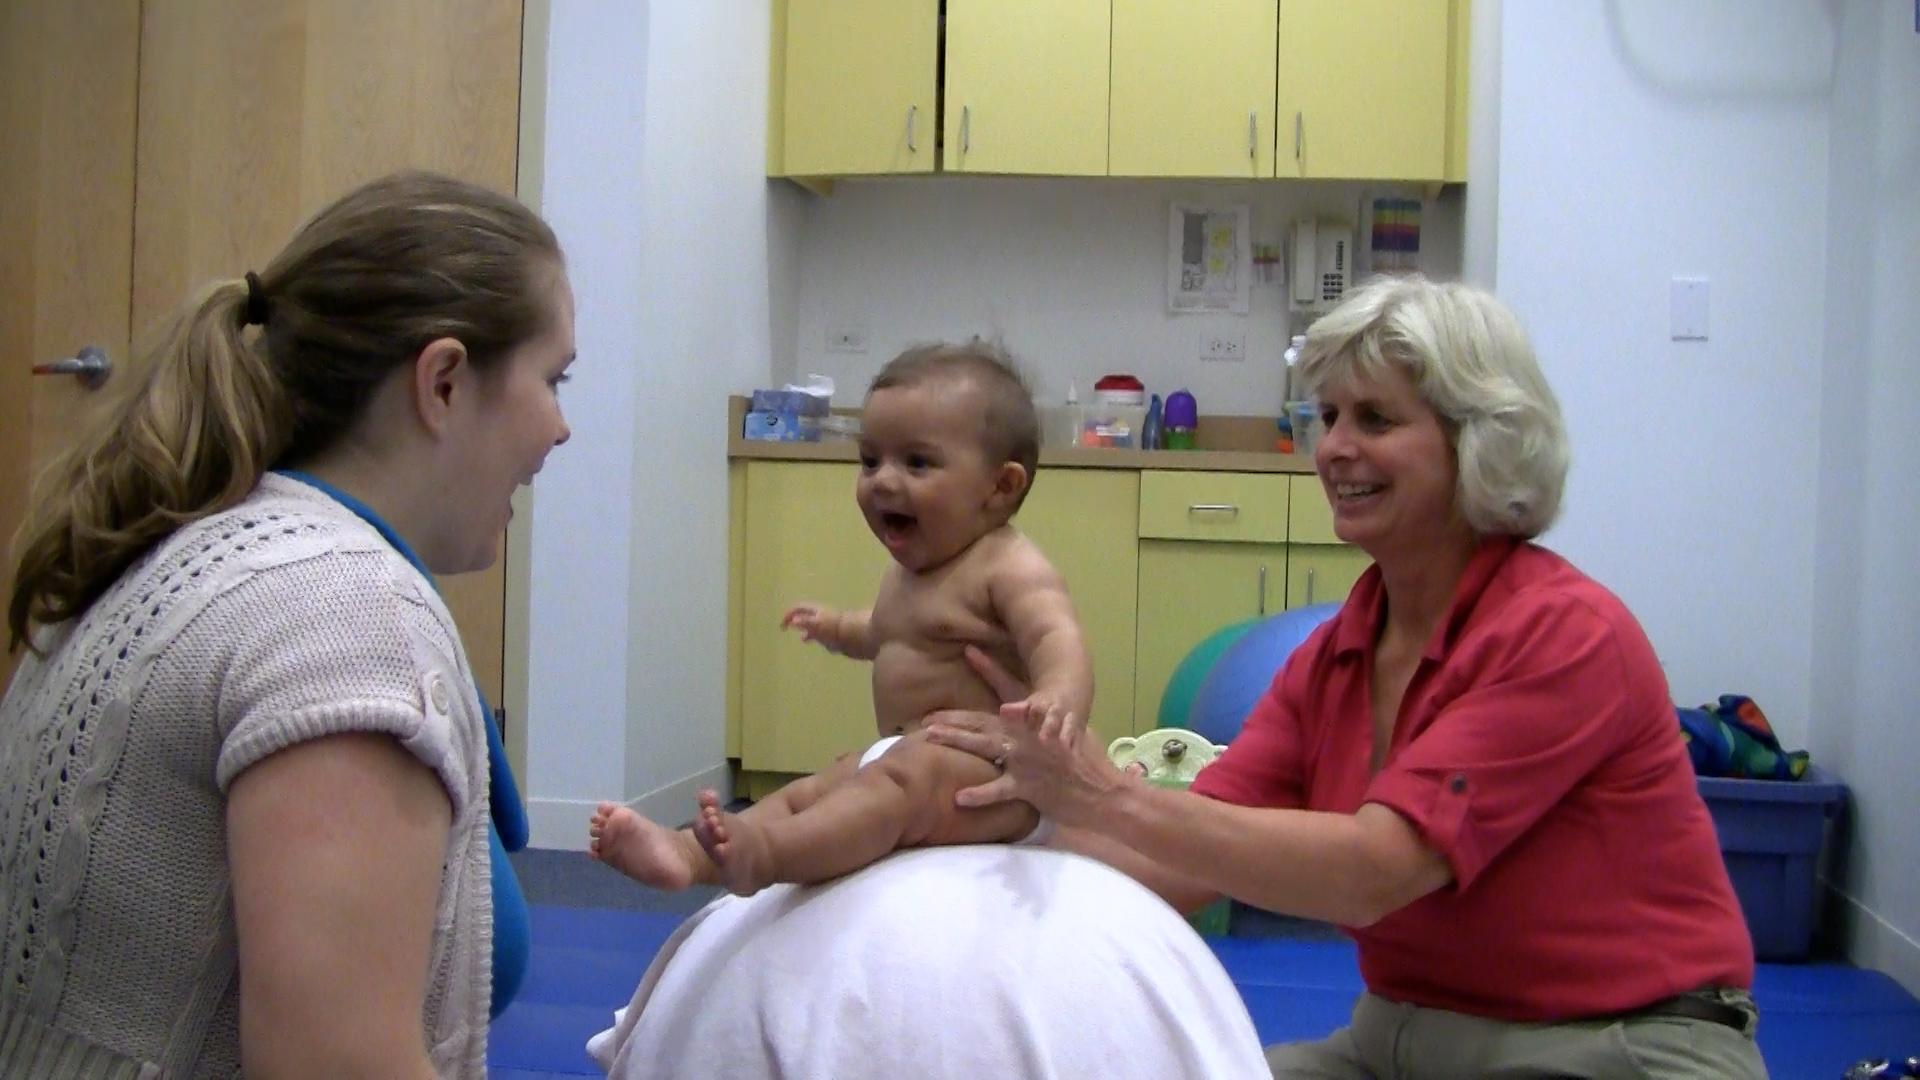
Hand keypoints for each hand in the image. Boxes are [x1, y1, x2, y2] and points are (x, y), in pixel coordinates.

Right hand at [780, 603, 840, 653]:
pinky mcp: (833, 633)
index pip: (799, 608)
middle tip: (788, 627)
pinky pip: (821, 635)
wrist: (853, 635)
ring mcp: (827, 624)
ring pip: (814, 626)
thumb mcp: (817, 624)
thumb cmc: (832, 628)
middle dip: (797, 621)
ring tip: (803, 639)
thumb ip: (805, 622)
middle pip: (806, 616)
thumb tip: (793, 621)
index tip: (783, 625)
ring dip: (807, 631)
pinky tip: (817, 643)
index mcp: (816, 611)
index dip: (789, 614)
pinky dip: (816, 638)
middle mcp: (821, 616)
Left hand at [923, 646, 1130, 824]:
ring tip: (931, 737)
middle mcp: (1025, 736)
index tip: (968, 651)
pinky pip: (999, 791)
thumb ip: (1047, 719)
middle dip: (954, 717)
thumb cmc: (1089, 760)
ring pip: (984, 747)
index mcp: (1037, 719)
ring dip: (957, 741)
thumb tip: (1032, 710)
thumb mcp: (1070, 729)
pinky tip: (960, 796)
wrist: (1104, 790)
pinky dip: (980, 794)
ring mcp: (1024, 761)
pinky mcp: (1026, 787)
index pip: (1009, 687)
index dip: (988, 668)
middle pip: (983, 721)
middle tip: (926, 716)